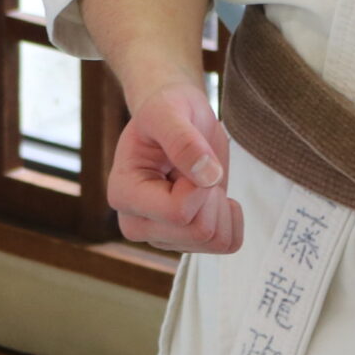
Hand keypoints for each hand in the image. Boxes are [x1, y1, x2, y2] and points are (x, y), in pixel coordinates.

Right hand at [108, 77, 244, 252]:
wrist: (175, 119)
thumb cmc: (166, 110)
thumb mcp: (169, 111)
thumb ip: (182, 139)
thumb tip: (208, 175)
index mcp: (123, 193)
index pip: (178, 213)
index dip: (200, 185)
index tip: (193, 158)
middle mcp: (137, 224)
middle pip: (199, 231)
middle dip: (211, 194)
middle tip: (196, 167)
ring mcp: (162, 236)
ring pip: (214, 241)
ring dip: (220, 205)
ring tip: (201, 178)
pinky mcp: (185, 240)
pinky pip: (227, 244)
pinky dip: (231, 218)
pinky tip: (213, 194)